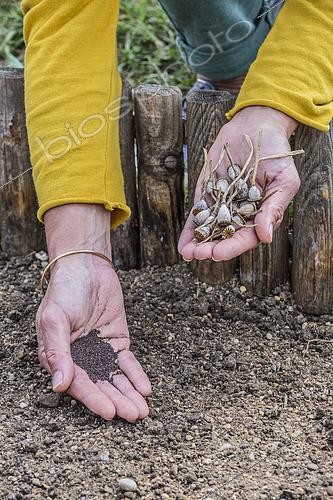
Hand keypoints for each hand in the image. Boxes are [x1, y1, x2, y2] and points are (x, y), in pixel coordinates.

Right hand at [36, 204, 150, 421]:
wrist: (87, 266)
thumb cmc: (64, 291)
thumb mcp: (54, 320)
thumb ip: (58, 352)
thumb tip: (59, 385)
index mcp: (59, 357)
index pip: (77, 383)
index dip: (93, 399)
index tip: (109, 412)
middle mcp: (80, 359)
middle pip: (99, 385)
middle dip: (117, 402)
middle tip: (134, 415)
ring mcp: (100, 351)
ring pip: (115, 378)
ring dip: (129, 394)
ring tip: (143, 411)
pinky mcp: (117, 342)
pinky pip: (128, 362)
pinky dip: (137, 375)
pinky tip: (146, 388)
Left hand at [178, 106, 299, 260]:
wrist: (256, 127)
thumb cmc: (276, 154)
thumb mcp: (283, 180)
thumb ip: (274, 208)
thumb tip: (265, 237)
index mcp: (260, 216)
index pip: (246, 237)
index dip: (232, 246)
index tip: (218, 252)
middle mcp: (240, 215)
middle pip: (224, 237)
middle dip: (211, 248)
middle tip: (199, 254)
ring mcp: (222, 205)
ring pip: (209, 230)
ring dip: (198, 243)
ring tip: (188, 253)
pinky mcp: (207, 194)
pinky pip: (198, 214)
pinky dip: (190, 229)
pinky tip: (183, 244)